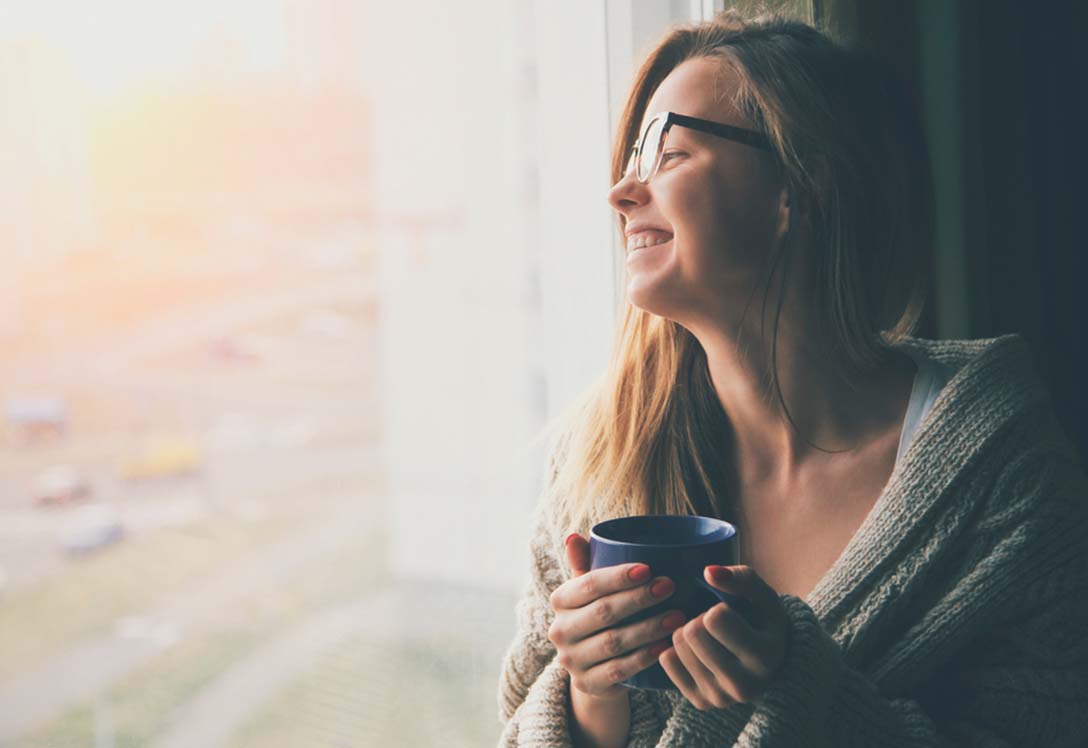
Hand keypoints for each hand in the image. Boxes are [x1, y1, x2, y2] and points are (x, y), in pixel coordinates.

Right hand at [547, 533, 688, 699]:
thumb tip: (573, 536)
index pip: (589, 585)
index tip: (649, 568)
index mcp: (559, 600)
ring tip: (677, 616)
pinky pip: (619, 670)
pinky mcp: (587, 684)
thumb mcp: (590, 591)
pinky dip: (644, 658)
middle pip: (603, 612)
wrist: (593, 669)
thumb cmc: (598, 617)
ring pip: (614, 642)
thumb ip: (585, 564)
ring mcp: (571, 660)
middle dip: (639, 598)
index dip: (618, 576)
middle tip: (670, 586)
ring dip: (648, 628)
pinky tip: (665, 647)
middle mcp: (559, 631)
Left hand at [658, 565, 788, 709]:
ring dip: (687, 633)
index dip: (718, 608)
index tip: (729, 614)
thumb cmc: (761, 621)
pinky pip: (666, 660)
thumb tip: (708, 572)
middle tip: (714, 626)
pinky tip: (695, 651)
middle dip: (699, 620)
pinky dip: (676, 649)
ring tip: (708, 638)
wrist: (766, 662)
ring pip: (677, 645)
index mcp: (765, 657)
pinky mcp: (700, 702)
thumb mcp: (761, 595)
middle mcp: (745, 685)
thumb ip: (740, 578)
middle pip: (692, 632)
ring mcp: (720, 698)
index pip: (715, 618)